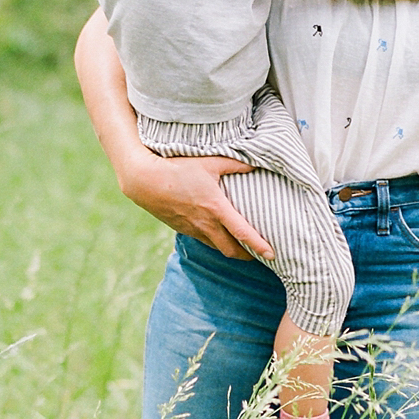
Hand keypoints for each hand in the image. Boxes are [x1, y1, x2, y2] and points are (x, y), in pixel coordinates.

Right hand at [116, 152, 273, 262]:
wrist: (145, 181)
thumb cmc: (178, 168)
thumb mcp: (210, 162)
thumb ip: (235, 163)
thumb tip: (255, 163)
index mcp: (216, 208)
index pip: (242, 232)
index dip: (259, 245)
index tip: (272, 254)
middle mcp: (206, 224)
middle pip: (231, 250)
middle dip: (248, 256)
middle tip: (261, 256)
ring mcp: (193, 229)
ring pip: (217, 247)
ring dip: (232, 250)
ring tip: (244, 248)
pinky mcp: (183, 229)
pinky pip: (204, 240)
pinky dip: (215, 242)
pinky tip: (219, 235)